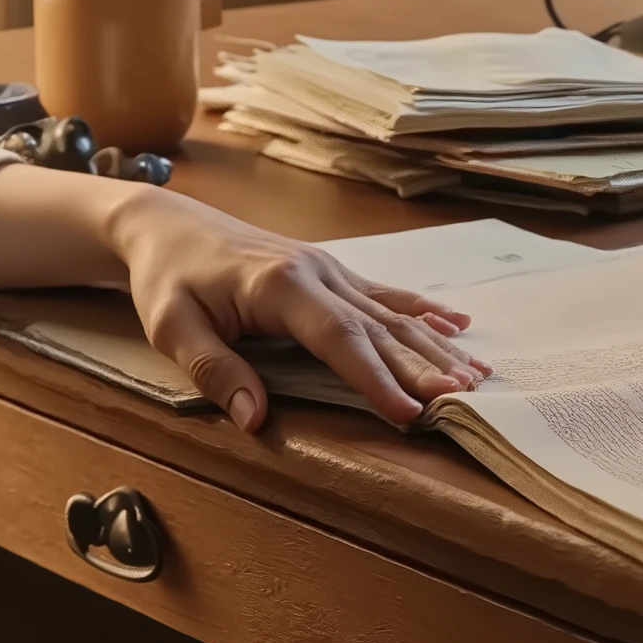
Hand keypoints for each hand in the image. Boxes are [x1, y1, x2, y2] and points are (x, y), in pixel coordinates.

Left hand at [0, 161, 485, 430]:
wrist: (166, 223)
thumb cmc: (167, 277)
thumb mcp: (171, 326)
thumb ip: (214, 369)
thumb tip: (253, 418)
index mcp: (279, 285)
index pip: (337, 339)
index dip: (375, 378)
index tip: (410, 413)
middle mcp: (315, 272)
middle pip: (377, 328)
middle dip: (422, 368)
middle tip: (465, 403)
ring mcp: (328, 269)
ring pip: (391, 313)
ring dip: (433, 346)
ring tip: (476, 378)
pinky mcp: (330, 271)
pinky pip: (384, 294)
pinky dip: (423, 313)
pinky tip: (458, 327)